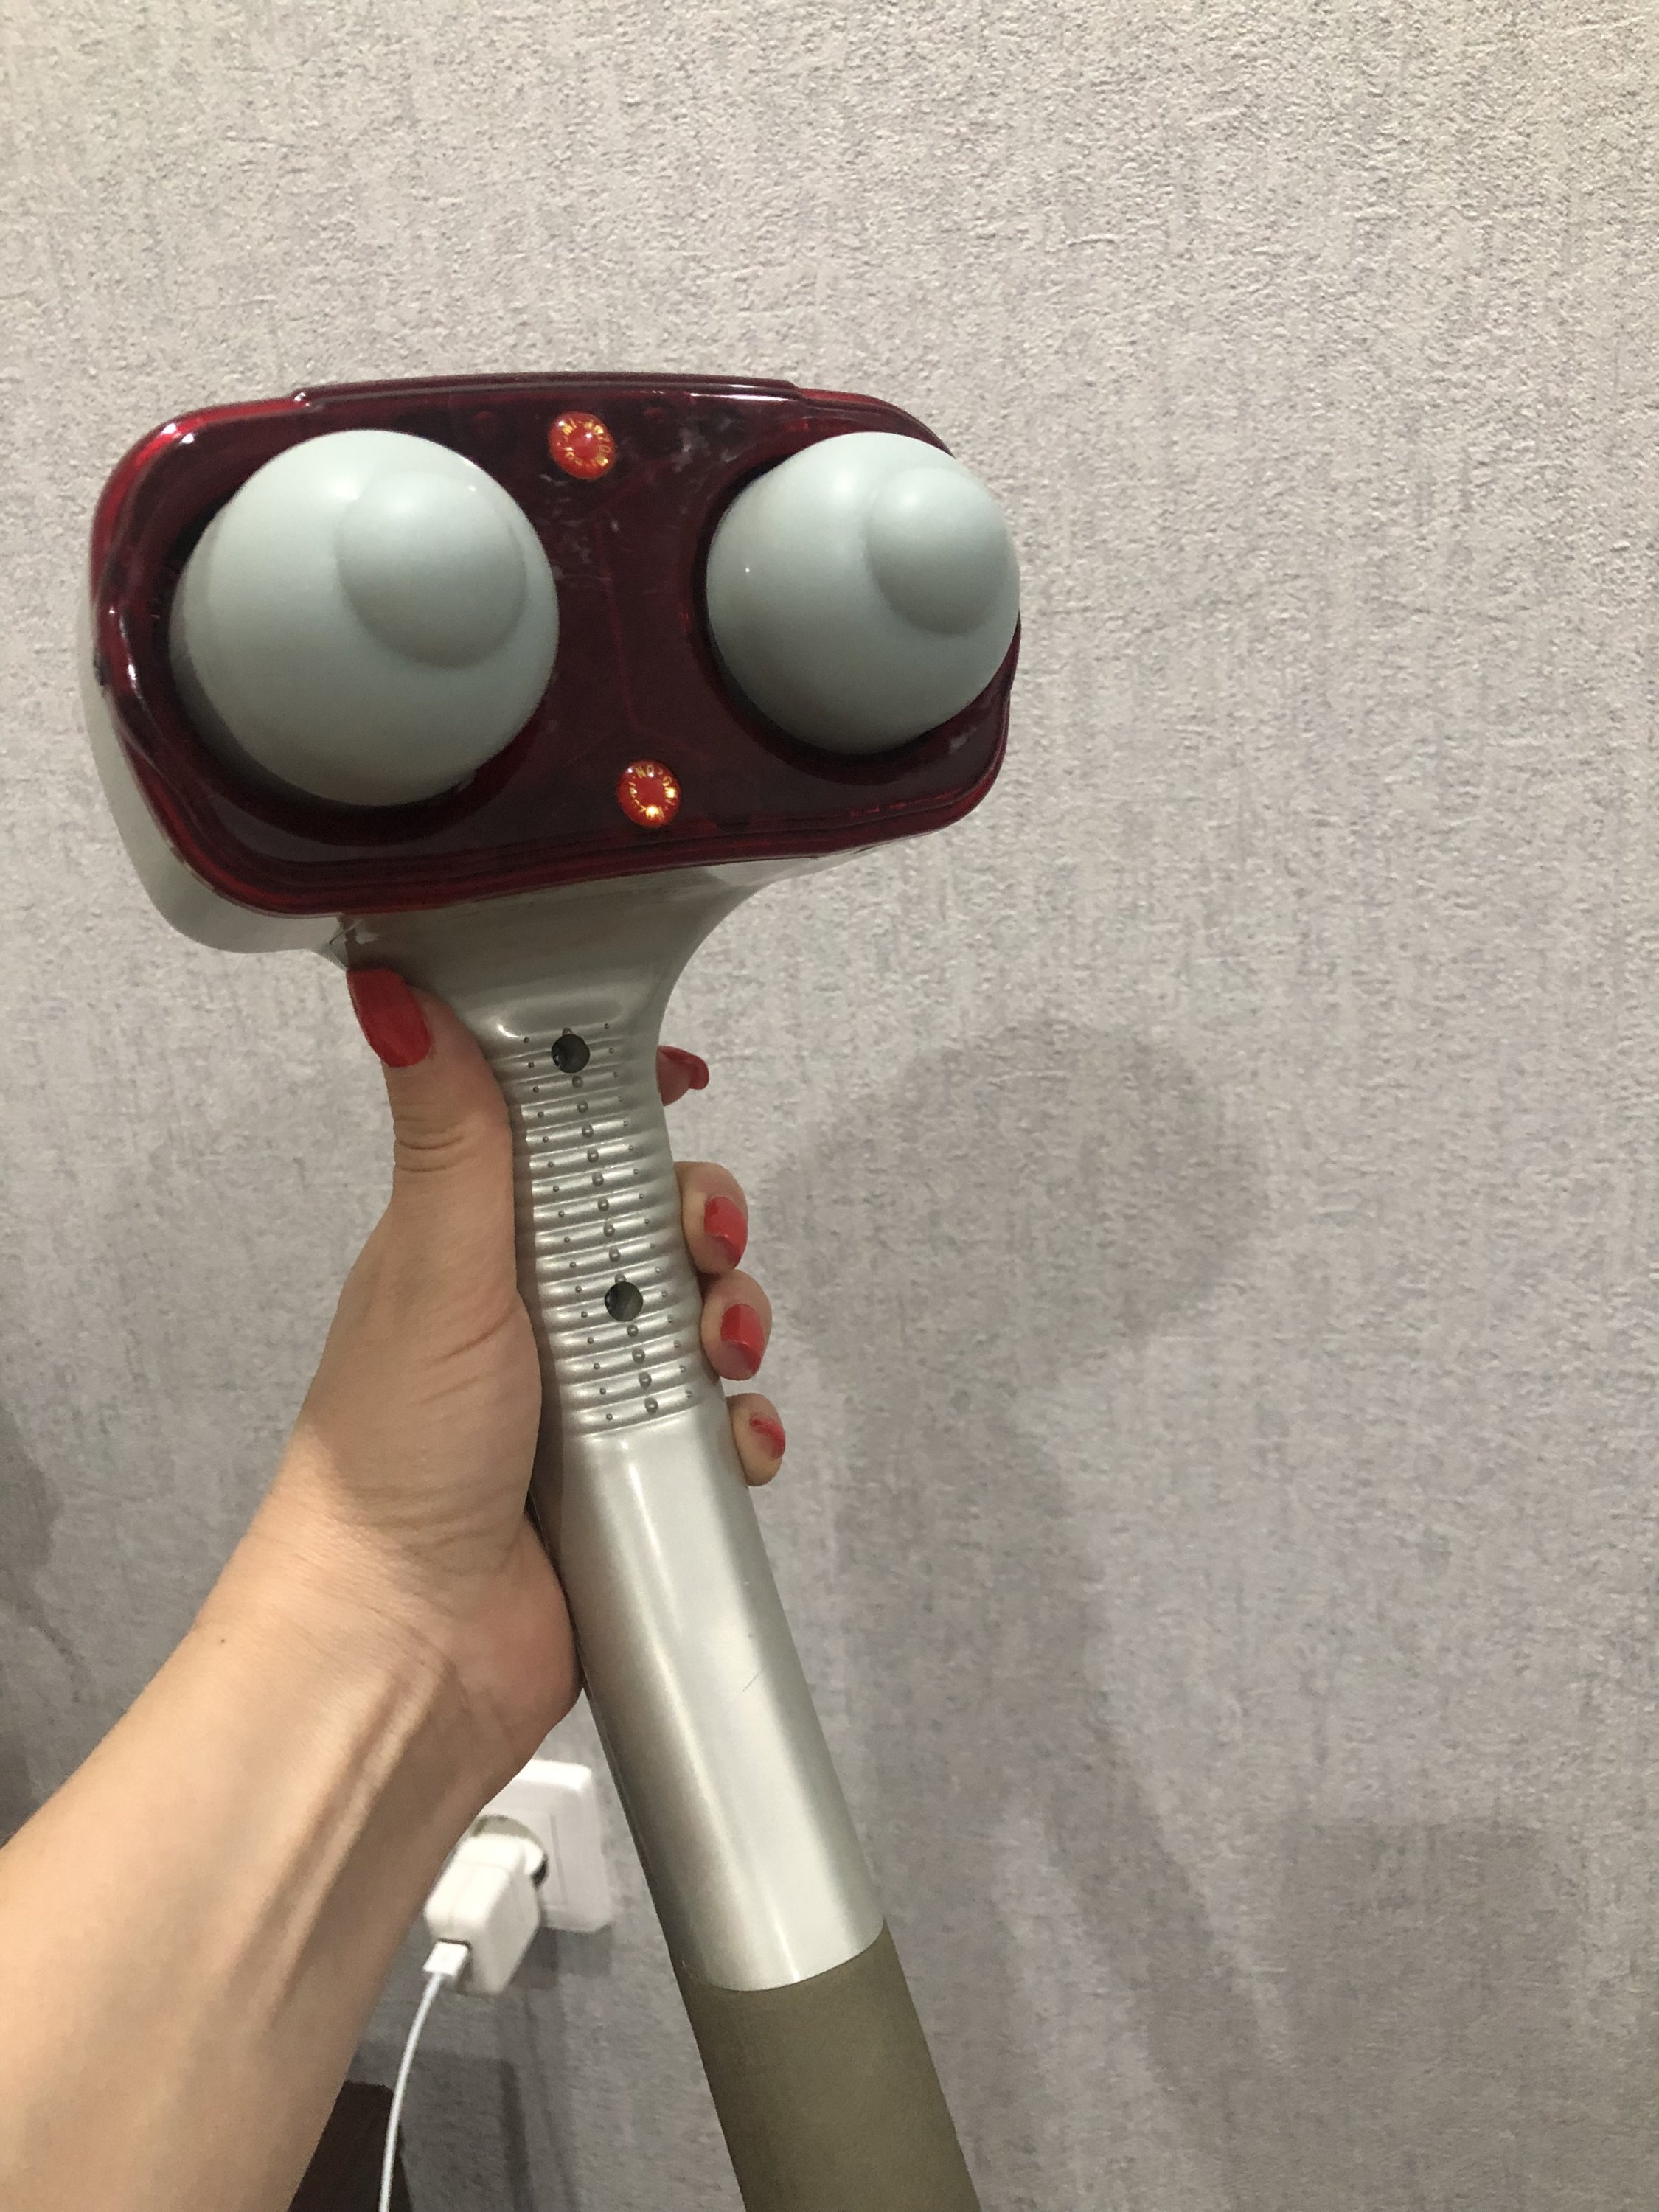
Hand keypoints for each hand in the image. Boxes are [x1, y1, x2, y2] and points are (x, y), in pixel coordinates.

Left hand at [221, 975, 784, 1802]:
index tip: (679, 1080)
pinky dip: (742, 1429)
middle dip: (703, 1222)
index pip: (565, 1129)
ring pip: (704, 1317)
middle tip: (700, 1243)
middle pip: (658, 1217)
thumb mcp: (433, 1269)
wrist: (410, 1649)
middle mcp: (534, 1306)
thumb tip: (393, 988)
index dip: (628, 1098)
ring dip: (733, 1325)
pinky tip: (729, 1444)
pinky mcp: (634, 1471)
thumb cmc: (391, 1466)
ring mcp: (588, 1391)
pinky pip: (723, 1423)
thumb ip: (451, 1132)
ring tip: (712, 1358)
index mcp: (475, 1238)